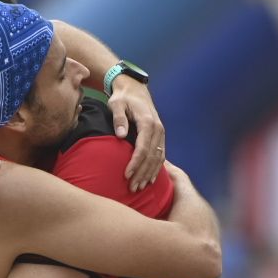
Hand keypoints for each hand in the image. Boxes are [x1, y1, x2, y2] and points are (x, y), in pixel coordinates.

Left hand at [109, 77, 164, 192]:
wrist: (134, 89)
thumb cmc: (123, 97)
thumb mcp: (116, 104)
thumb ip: (119, 118)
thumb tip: (121, 135)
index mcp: (148, 122)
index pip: (143, 148)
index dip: (135, 163)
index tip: (127, 175)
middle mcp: (158, 129)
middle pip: (151, 156)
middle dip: (142, 173)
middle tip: (132, 188)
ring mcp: (161, 133)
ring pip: (158, 158)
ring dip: (149, 174)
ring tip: (139, 187)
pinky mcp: (160, 136)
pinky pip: (161, 155)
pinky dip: (156, 168)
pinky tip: (150, 179)